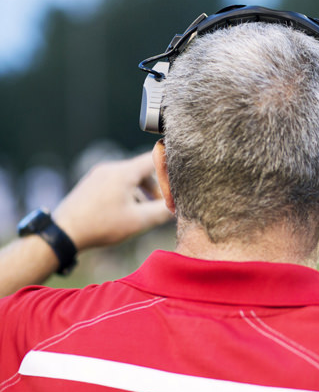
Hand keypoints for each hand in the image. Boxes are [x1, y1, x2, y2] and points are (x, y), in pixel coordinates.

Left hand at [52, 153, 173, 250]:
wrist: (63, 233)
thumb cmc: (101, 226)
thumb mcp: (138, 221)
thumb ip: (161, 212)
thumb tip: (177, 207)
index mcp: (124, 172)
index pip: (154, 158)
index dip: (170, 165)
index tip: (181, 173)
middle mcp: (110, 168)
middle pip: (142, 170)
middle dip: (156, 187)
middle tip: (164, 205)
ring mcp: (98, 175)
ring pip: (128, 177)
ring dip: (141, 191)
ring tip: (146, 211)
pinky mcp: (91, 184)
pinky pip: (115, 182)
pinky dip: (127, 193)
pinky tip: (127, 211)